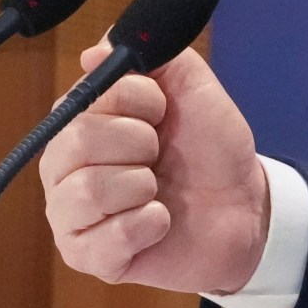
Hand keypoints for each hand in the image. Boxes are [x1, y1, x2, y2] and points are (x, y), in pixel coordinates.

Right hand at [41, 39, 270, 293]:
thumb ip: (153, 55)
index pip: (84, 97)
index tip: (162, 112)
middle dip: (138, 145)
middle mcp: (64, 165)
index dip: (137, 102)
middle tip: (159, 156)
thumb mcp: (193, 88)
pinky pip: (106, 239)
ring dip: (141, 187)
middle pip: (77, 142)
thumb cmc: (210, 148)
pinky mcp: (86, 256)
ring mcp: (70, 213)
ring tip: (158, 191)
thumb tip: (94, 52)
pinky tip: (160, 221)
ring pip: (88, 191)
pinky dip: (147, 226)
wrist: (243, 206)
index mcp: (80, 120)